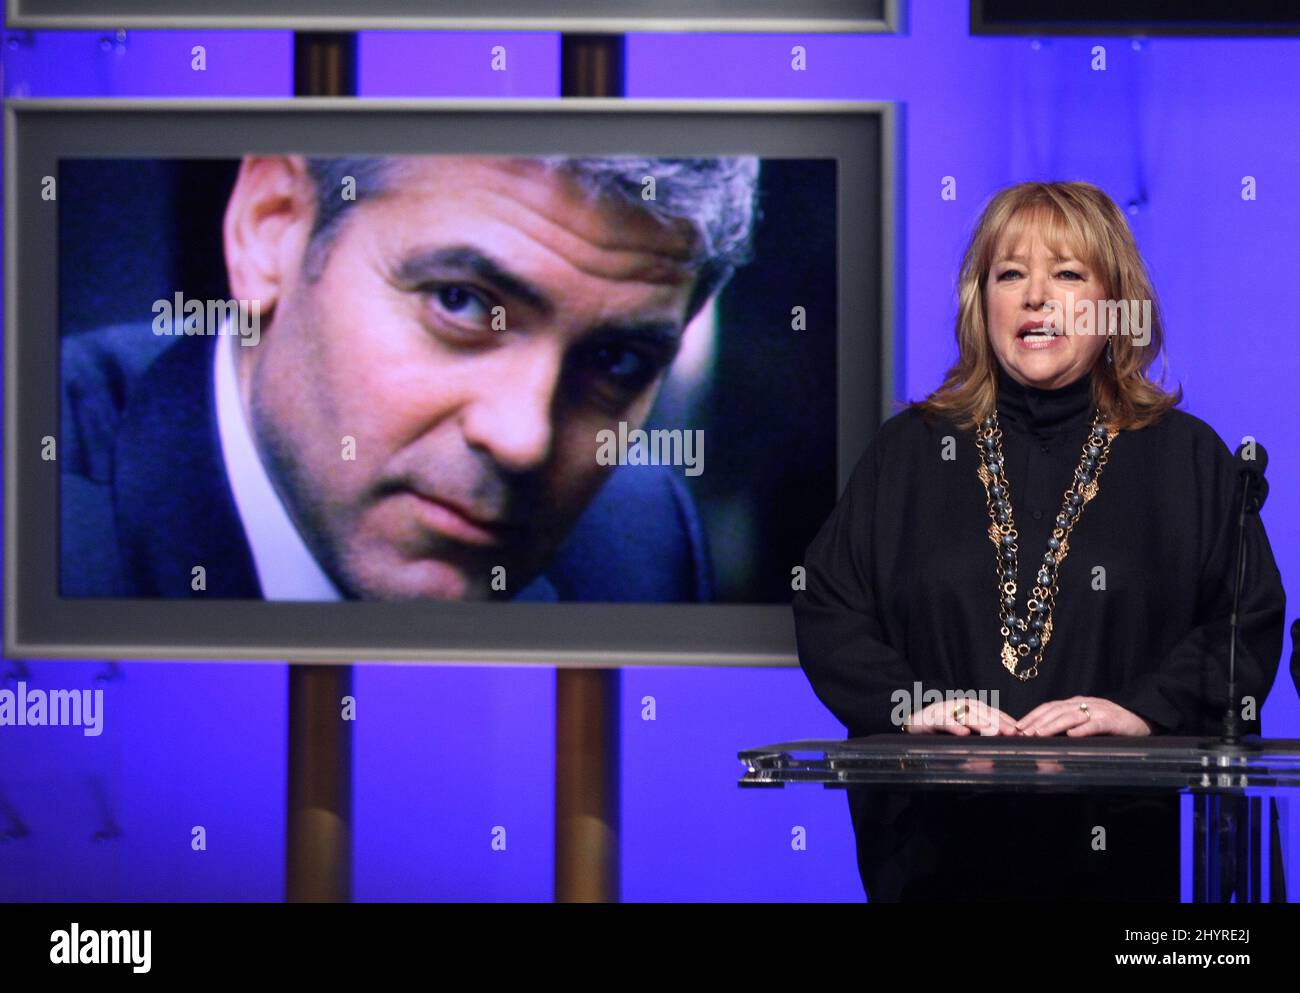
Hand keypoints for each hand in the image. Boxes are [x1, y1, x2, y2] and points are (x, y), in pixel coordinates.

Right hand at [903, 698, 1019, 735]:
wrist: (914, 722)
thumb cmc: (943, 727)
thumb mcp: (965, 727)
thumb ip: (982, 730)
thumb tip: (1004, 738)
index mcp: (971, 707)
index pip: (993, 712)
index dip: (1006, 720)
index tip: (1020, 731)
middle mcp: (960, 706)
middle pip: (983, 714)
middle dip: (999, 723)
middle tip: (1012, 733)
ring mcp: (947, 711)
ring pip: (967, 717)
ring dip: (981, 725)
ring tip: (994, 733)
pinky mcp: (933, 719)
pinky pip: (945, 722)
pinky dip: (955, 727)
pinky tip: (964, 733)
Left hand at [1015, 697, 1151, 736]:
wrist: (1142, 717)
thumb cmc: (1111, 722)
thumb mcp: (1086, 720)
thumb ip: (1069, 724)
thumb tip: (1043, 735)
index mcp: (1075, 703)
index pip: (1048, 707)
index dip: (1032, 716)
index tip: (1017, 727)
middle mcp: (1083, 704)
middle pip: (1055, 711)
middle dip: (1037, 722)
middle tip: (1022, 733)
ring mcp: (1097, 711)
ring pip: (1070, 716)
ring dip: (1053, 725)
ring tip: (1039, 734)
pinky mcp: (1111, 720)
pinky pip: (1094, 724)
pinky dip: (1082, 729)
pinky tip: (1072, 735)